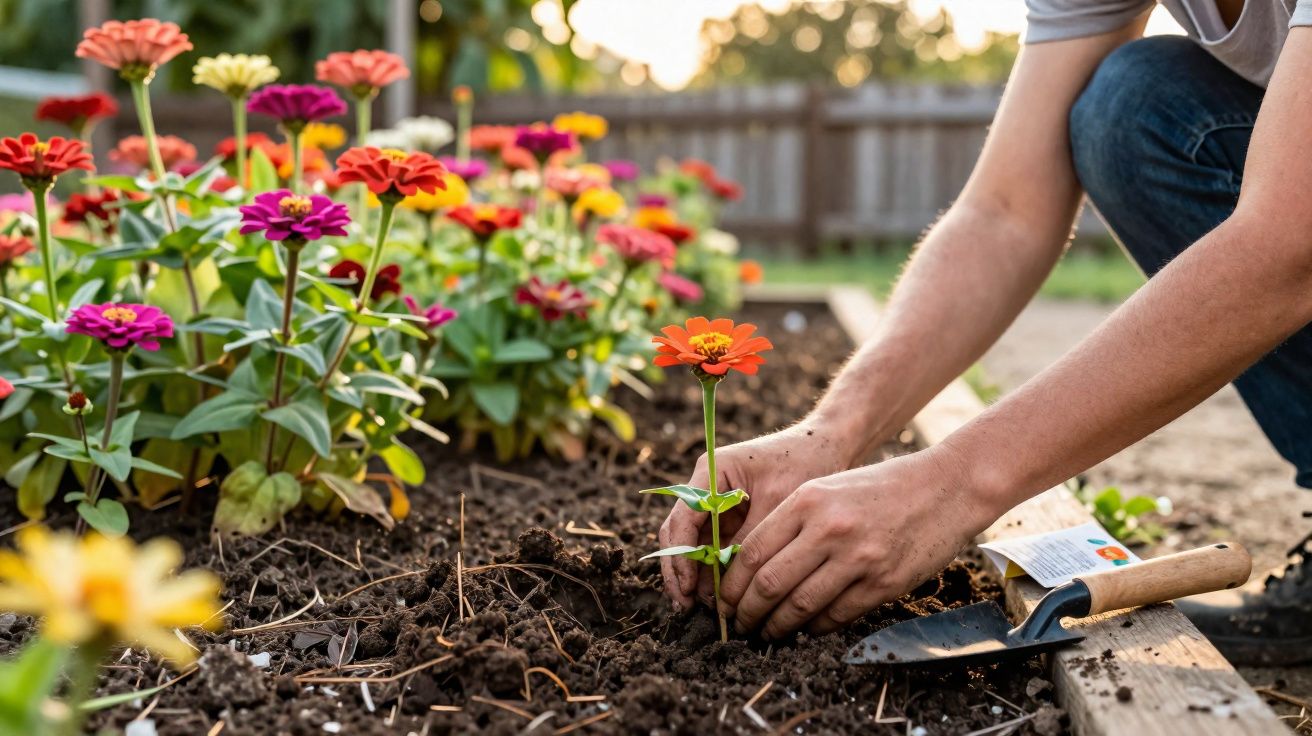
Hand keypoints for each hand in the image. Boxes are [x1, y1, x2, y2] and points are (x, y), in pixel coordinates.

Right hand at [657, 420, 851, 610]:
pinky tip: (721, 598)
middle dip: (681, 571)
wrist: (827, 446)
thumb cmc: (804, 464)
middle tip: (687, 606)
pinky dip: (715, 572)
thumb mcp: (778, 504)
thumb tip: (728, 586)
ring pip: (693, 545)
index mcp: (710, 472)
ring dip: (696, 576)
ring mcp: (717, 505)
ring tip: (705, 609)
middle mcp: (706, 487)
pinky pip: (715, 549)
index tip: (688, 587)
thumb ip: (750, 541)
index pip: (682, 517)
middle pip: (679, 533)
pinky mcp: (731, 519)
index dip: (681, 556)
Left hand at [717, 446, 998, 638]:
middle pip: (769, 584)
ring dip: (777, 627)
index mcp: (807, 500)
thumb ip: (791, 522)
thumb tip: (751, 568)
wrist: (945, 487)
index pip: (752, 552)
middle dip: (746, 613)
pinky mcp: (883, 582)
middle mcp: (829, 528)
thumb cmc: (880, 488)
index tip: (724, 601)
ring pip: (800, 606)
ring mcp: (858, 558)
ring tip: (767, 633)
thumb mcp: (827, 488)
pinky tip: (805, 630)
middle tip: (738, 625)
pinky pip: (836, 616)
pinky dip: (814, 628)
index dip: (731, 585)